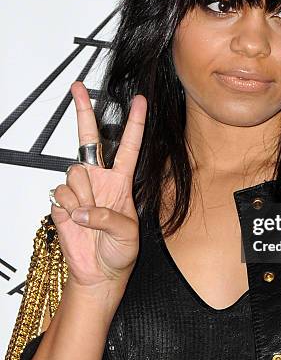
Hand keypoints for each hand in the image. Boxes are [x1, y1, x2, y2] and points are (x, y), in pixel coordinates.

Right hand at [50, 81, 146, 290]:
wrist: (99, 273)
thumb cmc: (119, 252)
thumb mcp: (127, 234)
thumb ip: (107, 217)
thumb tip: (81, 209)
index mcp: (122, 181)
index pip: (129, 145)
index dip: (135, 123)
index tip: (140, 100)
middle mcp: (99, 179)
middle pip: (89, 139)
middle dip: (83, 111)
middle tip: (77, 86)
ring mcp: (79, 189)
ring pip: (75, 172)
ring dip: (83, 195)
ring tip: (90, 216)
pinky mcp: (61, 202)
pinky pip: (61, 193)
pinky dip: (70, 208)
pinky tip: (76, 221)